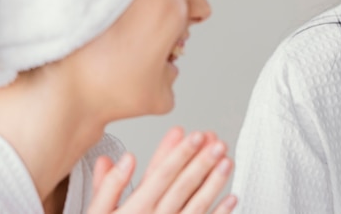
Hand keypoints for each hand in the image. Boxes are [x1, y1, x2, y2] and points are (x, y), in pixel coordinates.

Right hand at [87, 127, 236, 212]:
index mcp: (135, 209)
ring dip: (214, 183)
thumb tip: (124, 159)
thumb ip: (108, 187)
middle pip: (182, 186)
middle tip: (217, 142)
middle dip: (201, 162)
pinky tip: (232, 198)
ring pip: (196, 205)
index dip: (178, 153)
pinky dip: (219, 213)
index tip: (194, 134)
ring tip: (227, 162)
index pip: (159, 175)